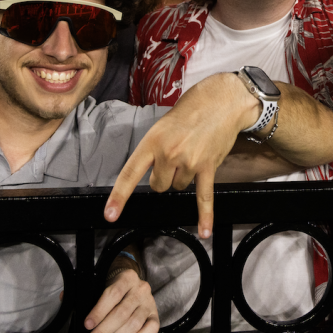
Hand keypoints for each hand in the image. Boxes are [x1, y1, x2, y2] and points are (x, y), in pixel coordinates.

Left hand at [81, 269, 158, 332]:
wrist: (133, 285)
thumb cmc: (117, 290)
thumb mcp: (107, 287)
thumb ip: (101, 304)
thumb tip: (90, 326)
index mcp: (127, 278)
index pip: (113, 294)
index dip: (99, 312)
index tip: (88, 325)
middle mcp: (141, 289)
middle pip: (122, 313)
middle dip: (103, 331)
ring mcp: (150, 303)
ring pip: (134, 324)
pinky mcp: (156, 316)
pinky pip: (150, 331)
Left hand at [105, 74, 253, 238]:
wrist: (221, 101)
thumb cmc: (191, 109)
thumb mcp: (163, 124)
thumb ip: (155, 149)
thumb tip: (151, 172)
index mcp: (152, 141)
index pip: (130, 173)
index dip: (119, 196)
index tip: (110, 214)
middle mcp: (169, 153)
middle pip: (158, 185)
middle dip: (163, 176)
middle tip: (174, 155)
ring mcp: (190, 162)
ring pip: (178, 187)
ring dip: (183, 177)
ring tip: (191, 153)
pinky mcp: (208, 167)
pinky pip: (204, 197)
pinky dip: (205, 216)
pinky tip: (204, 231)